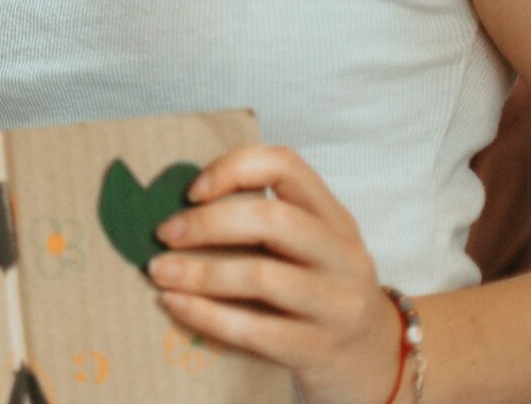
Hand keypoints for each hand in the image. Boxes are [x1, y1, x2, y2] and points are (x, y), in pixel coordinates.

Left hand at [146, 144, 402, 403]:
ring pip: (262, 276)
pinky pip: (256, 330)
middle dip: (206, 223)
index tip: (191, 190)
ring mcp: (338, 306)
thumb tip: (174, 207)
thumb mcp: (307, 253)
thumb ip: (261, 225)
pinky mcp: (320, 350)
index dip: (233, 168)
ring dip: (199, 272)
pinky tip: (174, 305)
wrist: (374, 366)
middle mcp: (344, 257)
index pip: (287, 166)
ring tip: (158, 272)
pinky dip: (206, 315)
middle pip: (273, 220)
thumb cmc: (317, 297)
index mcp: (335, 221)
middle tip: (163, 233)